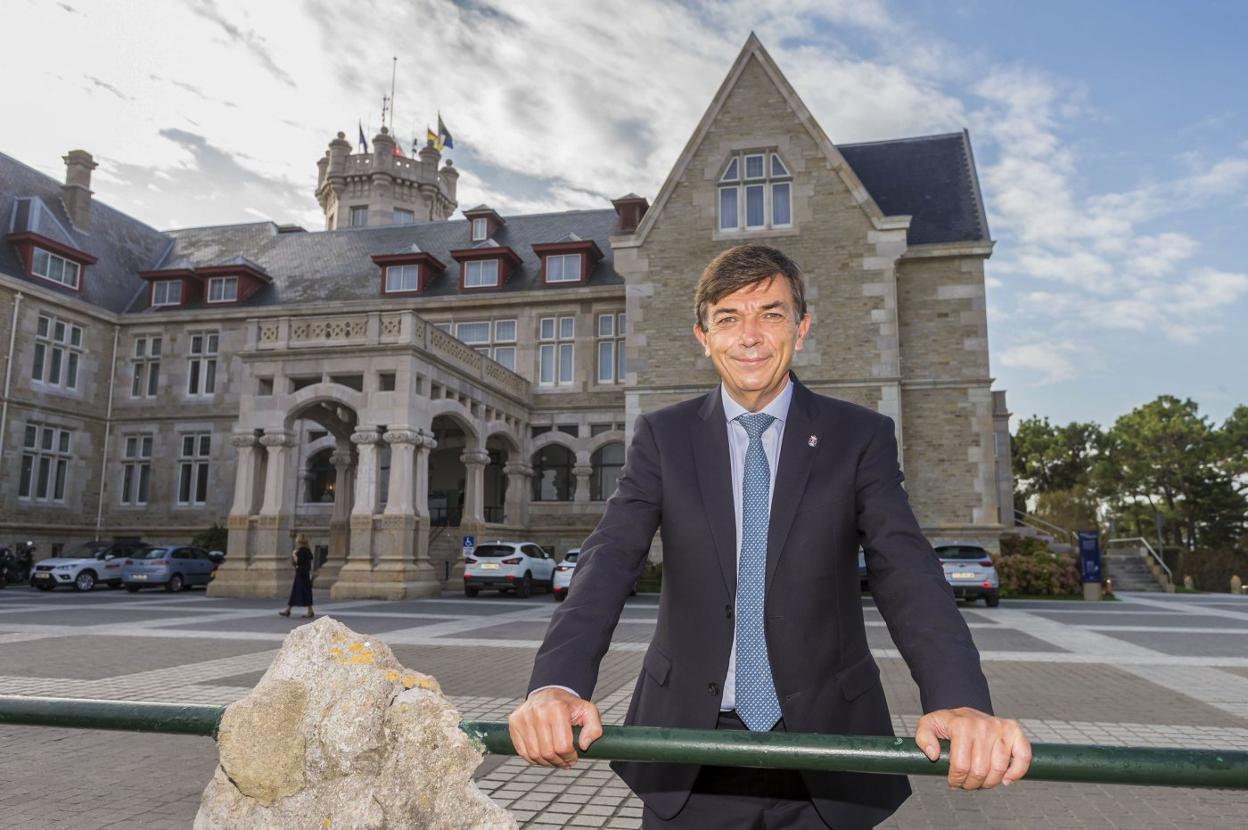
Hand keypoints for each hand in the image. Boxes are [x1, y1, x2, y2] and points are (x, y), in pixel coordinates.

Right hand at [507, 688, 603, 768]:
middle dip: (559, 762)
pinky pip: (523, 752)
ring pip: (534, 755)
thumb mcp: (588, 712)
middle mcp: (538, 711)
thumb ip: (594, 728)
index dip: (570, 757)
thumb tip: (584, 745)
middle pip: (548, 752)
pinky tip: (543, 756)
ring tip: (555, 760)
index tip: (574, 757)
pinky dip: (534, 759)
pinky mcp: (514, 723)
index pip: (562, 746)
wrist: (547, 694)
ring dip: (547, 763)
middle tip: (565, 762)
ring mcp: (523, 717)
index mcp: (557, 708)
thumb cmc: (568, 706)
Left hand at [914, 707, 1030, 789]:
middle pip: (980, 771)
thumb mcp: (927, 726)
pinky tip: (1006, 780)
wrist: (965, 713)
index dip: (956, 780)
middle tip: (966, 783)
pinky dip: (1016, 773)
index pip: (960, 765)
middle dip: (971, 784)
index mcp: (961, 725)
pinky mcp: (1014, 731)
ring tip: (980, 781)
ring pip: (999, 769)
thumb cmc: (947, 724)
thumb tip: (933, 754)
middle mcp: (983, 725)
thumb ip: (923, 738)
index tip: (953, 781)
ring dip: (989, 783)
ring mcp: (1000, 728)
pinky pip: (1023, 757)